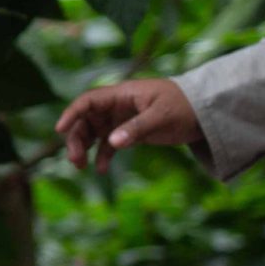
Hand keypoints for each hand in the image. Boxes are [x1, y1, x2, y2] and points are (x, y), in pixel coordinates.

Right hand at [57, 79, 200, 173]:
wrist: (204, 111)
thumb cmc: (184, 107)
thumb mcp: (161, 117)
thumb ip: (136, 129)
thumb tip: (111, 143)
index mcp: (123, 94)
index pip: (89, 100)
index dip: (72, 113)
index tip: (59, 130)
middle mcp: (118, 105)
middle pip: (87, 119)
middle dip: (76, 138)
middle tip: (76, 161)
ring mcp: (123, 118)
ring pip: (94, 132)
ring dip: (85, 148)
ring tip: (82, 167)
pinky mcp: (130, 131)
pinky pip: (109, 143)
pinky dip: (103, 156)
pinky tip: (102, 170)